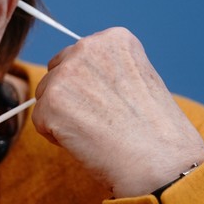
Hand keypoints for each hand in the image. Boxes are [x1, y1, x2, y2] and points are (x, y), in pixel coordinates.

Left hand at [32, 27, 203, 197]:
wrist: (162, 164)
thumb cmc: (155, 131)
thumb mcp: (139, 79)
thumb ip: (106, 69)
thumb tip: (74, 79)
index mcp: (113, 39)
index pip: (79, 56)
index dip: (91, 85)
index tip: (115, 103)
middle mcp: (87, 47)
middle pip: (56, 72)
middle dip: (71, 97)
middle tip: (103, 120)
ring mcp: (67, 73)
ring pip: (45, 97)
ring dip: (63, 117)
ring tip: (98, 131)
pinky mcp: (51, 101)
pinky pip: (40, 121)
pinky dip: (57, 137)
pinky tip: (86, 141)